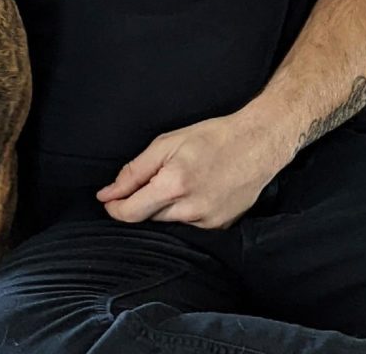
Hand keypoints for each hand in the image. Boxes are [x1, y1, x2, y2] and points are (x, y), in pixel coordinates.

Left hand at [96, 111, 282, 229]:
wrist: (257, 144)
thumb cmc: (212, 137)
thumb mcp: (166, 143)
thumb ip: (134, 171)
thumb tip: (108, 193)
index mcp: (173, 185)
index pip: (131, 212)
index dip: (114, 207)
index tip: (108, 200)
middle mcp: (190, 209)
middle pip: (149, 216)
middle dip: (142, 201)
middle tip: (153, 178)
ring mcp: (208, 222)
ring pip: (170, 221)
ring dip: (164, 206)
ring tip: (181, 179)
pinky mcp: (221, 227)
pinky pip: (191, 224)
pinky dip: (185, 211)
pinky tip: (197, 190)